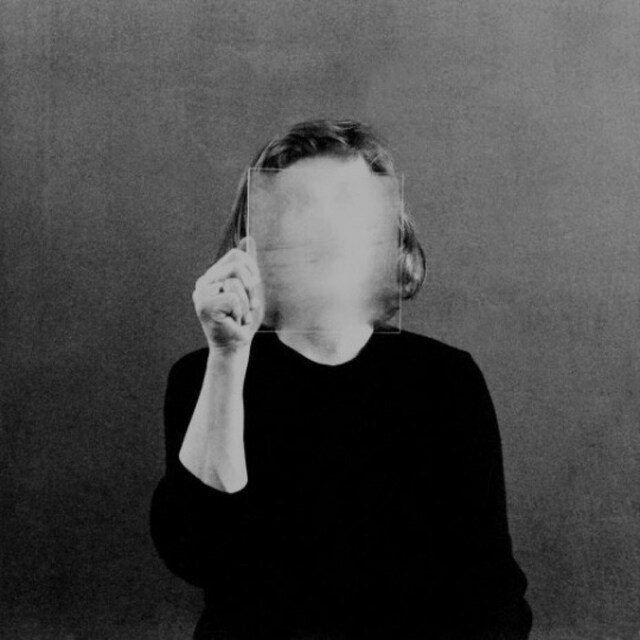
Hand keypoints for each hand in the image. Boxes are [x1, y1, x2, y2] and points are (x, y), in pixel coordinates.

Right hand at [192, 236, 263, 353]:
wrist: (234, 347)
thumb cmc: (242, 321)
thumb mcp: (249, 290)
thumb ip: (247, 266)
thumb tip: (248, 238)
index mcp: (213, 276)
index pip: (236, 256)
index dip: (251, 269)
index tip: (252, 288)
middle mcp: (204, 282)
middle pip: (237, 266)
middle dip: (249, 288)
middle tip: (244, 307)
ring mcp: (201, 292)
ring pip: (236, 282)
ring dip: (245, 304)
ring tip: (238, 315)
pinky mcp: (204, 305)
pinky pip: (233, 298)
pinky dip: (240, 312)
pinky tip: (233, 321)